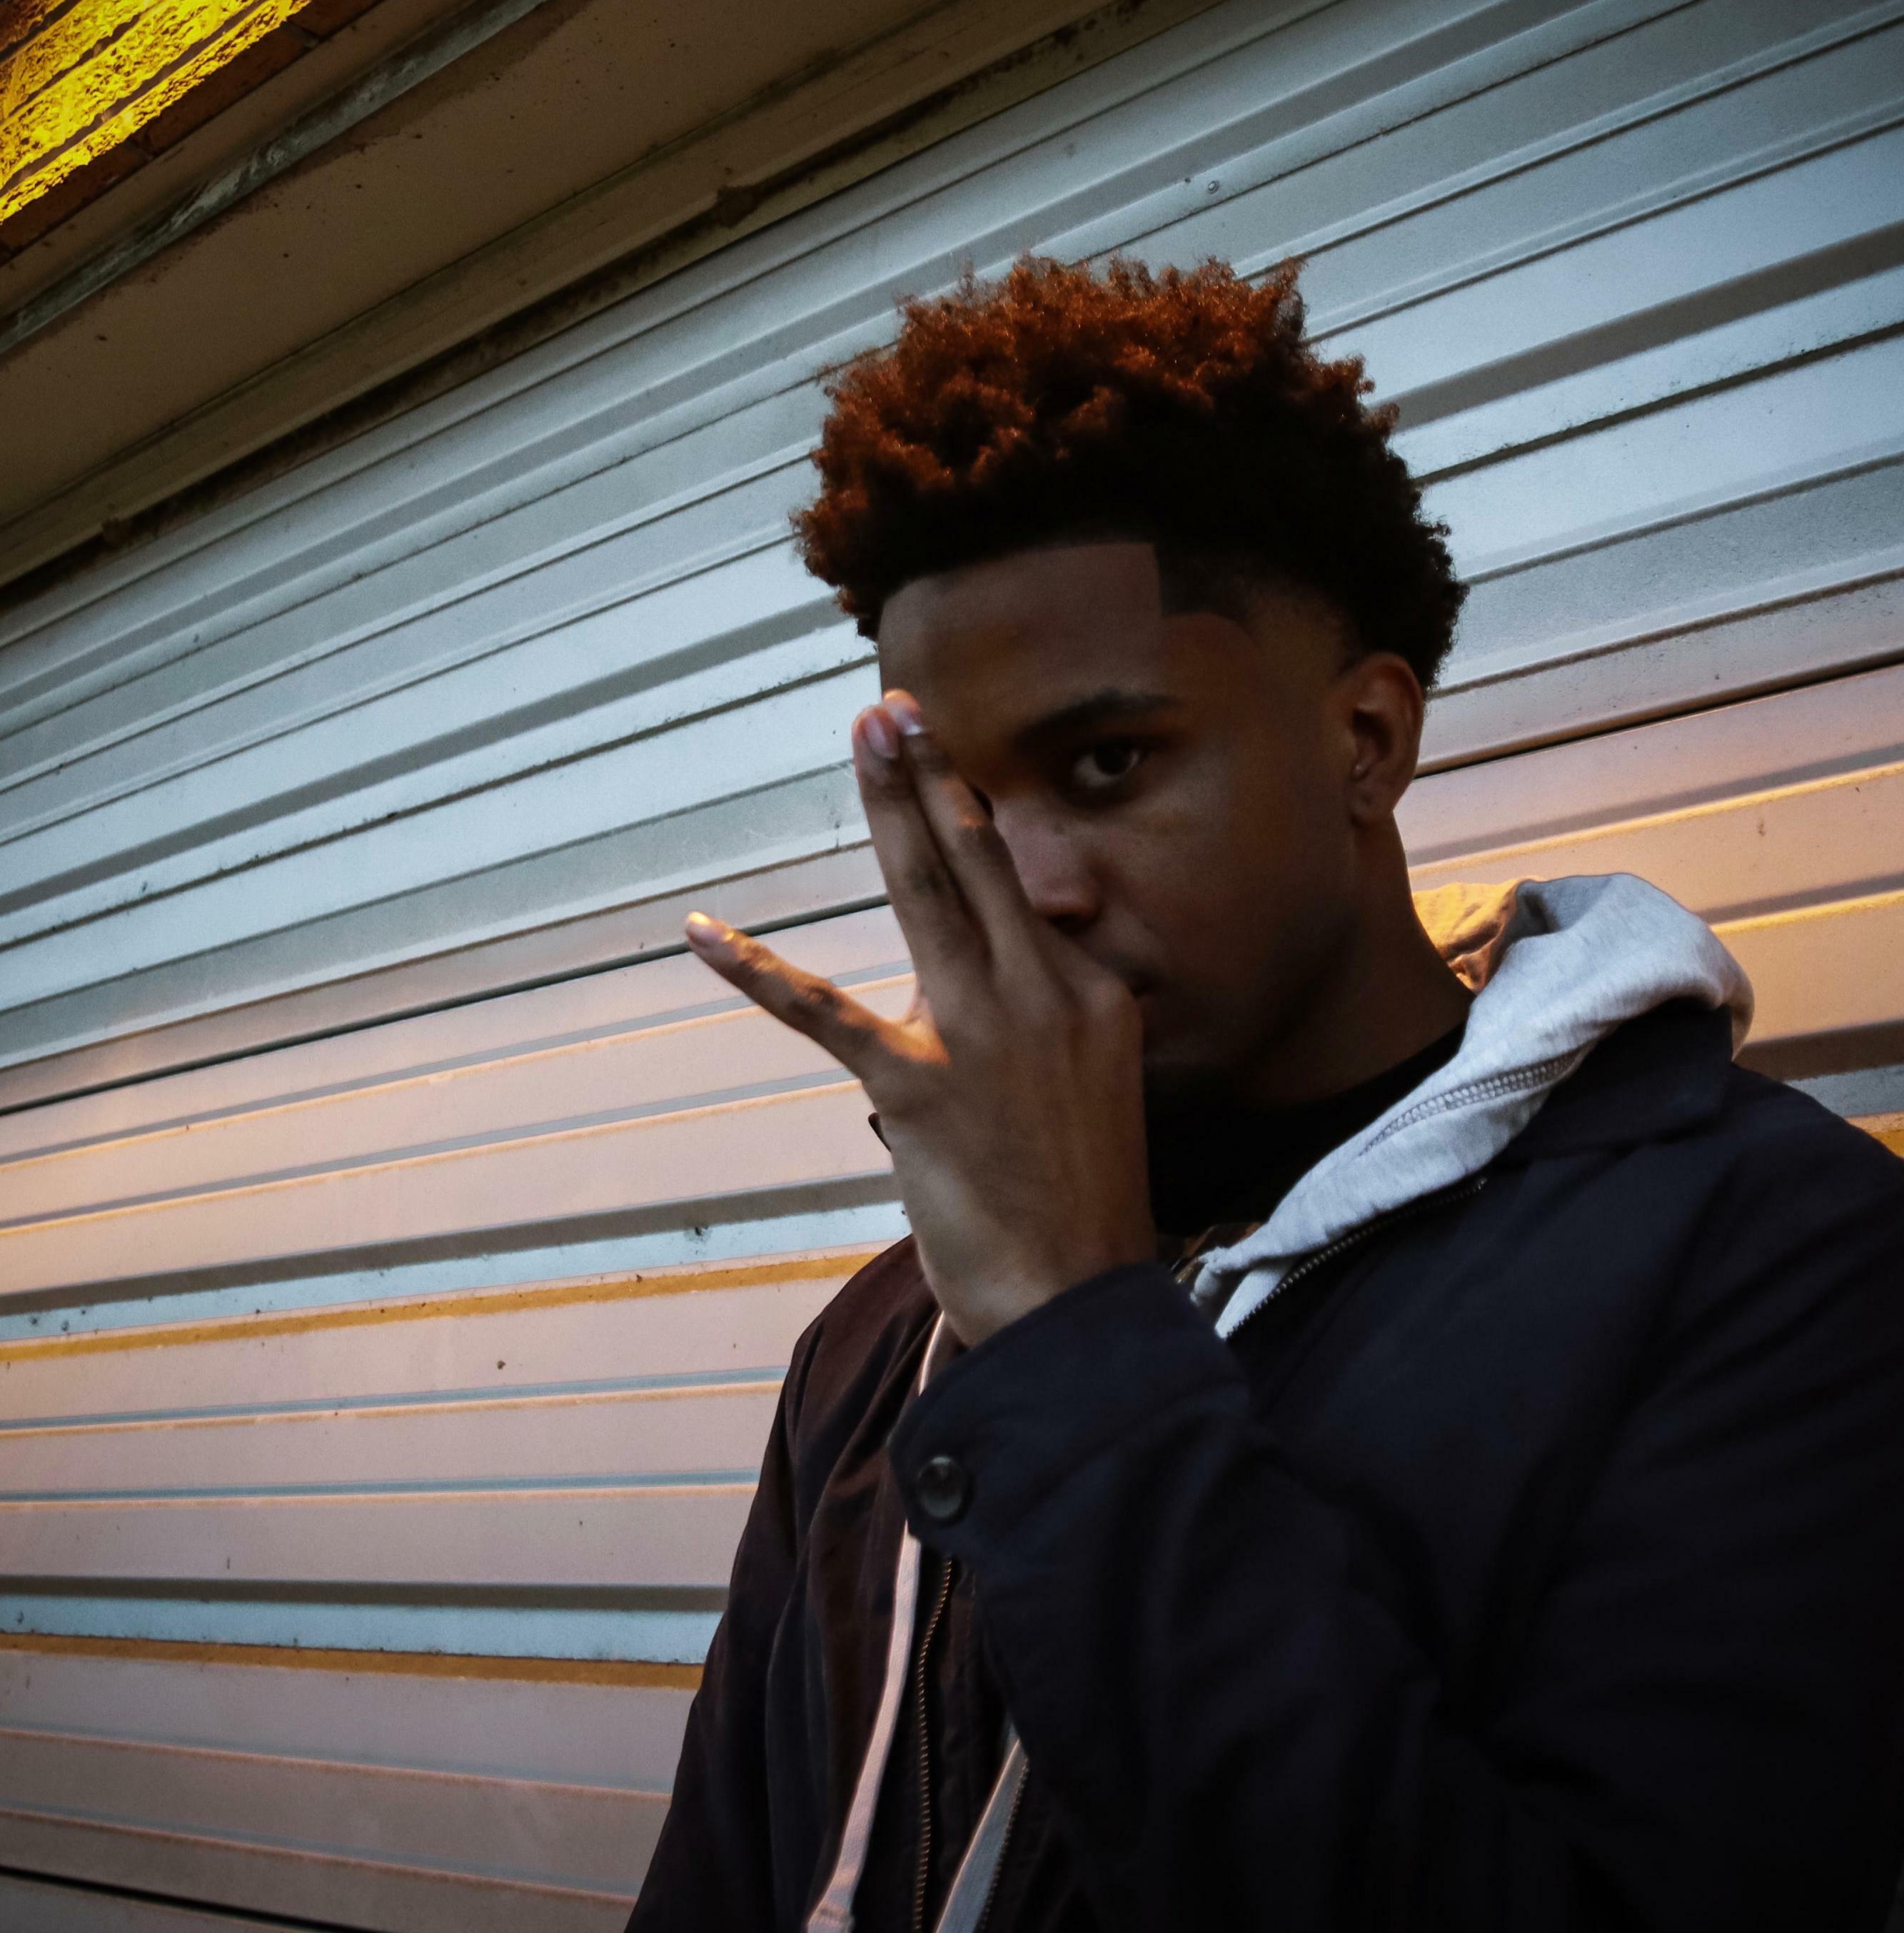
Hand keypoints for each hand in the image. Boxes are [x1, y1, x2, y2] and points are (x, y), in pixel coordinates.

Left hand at [685, 690, 1154, 1344]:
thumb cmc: (1081, 1205)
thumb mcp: (1092, 1089)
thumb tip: (981, 986)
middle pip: (978, 862)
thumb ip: (1045, 1020)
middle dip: (933, 774)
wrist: (1078, 1302)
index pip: (1018, 898)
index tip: (939, 765)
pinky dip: (759, 970)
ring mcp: (980, 1033)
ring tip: (866, 736)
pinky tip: (704, 931)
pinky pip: (826, 1012)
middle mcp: (1044, 992)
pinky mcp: (917, 1085)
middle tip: (897, 708)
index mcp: (1089, 993)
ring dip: (890, 807)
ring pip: (926, 893)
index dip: (970, 824)